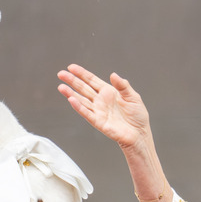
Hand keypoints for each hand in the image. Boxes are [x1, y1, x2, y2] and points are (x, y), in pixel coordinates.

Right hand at [58, 64, 172, 201]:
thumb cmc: (138, 116)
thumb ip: (123, 85)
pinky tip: (71, 100)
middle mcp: (100, 100)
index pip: (92, 80)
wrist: (139, 134)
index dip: (82, 74)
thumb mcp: (133, 97)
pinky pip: (86, 113)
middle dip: (72, 81)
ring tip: (61, 86)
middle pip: (83, 88)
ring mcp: (98, 111)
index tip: (71, 67)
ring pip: (81, 100)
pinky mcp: (98, 122)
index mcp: (108, 92)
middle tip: (61, 73)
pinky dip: (79, 107)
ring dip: (71, 93)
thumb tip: (113, 75)